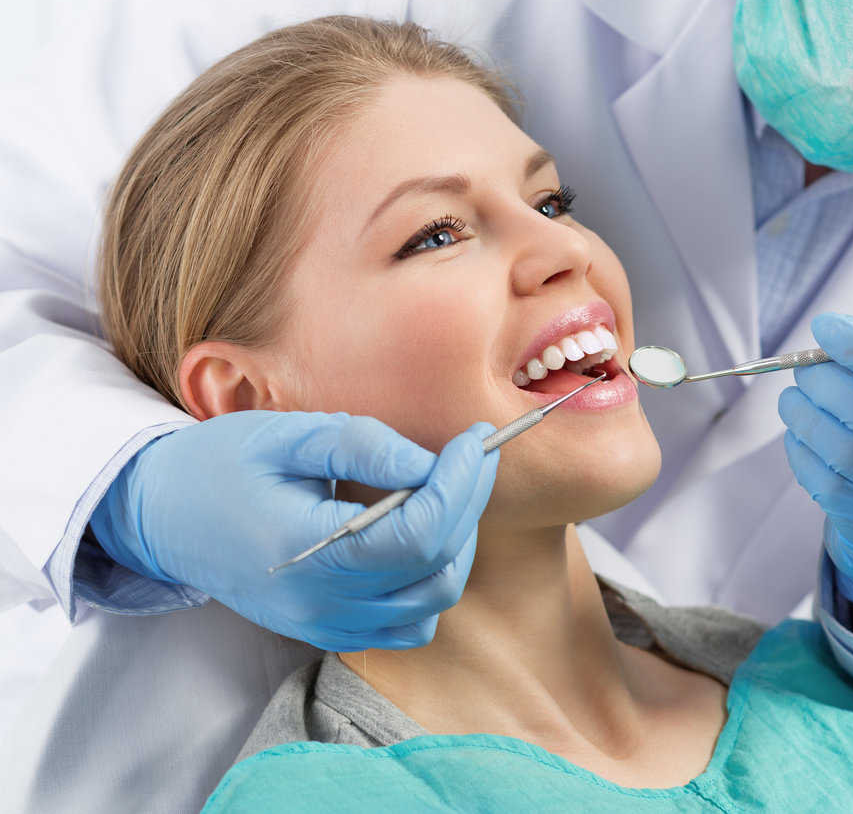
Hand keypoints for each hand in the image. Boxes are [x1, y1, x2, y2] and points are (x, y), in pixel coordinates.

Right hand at [89, 410, 498, 650]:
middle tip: (473, 454)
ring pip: (431, 601)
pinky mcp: (327, 632)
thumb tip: (429, 463)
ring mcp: (323, 625)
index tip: (477, 441)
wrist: (161, 516)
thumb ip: (361, 446)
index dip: (459, 485)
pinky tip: (419, 537)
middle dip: (468, 503)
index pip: (416, 533)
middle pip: (435, 566)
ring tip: (447, 492)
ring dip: (456, 545)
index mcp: (306, 551)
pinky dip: (429, 583)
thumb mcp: (285, 435)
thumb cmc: (219, 464)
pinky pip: (406, 625)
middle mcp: (319, 602)